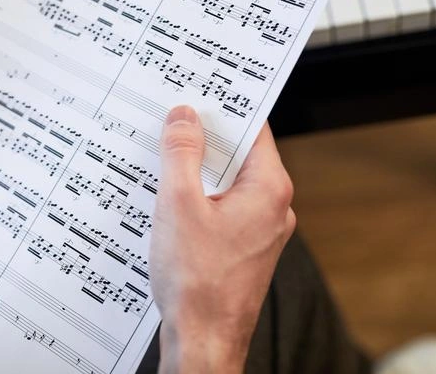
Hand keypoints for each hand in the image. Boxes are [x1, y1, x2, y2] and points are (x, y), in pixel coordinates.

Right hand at [150, 106, 294, 373]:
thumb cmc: (197, 283)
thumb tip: (184, 117)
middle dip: (203, 139)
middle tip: (171, 122)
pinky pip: (221, 208)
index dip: (224, 108)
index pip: (253, 130)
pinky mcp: (242, 249)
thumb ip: (180, 154)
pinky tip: (169, 201)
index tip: (199, 93)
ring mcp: (259, 230)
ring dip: (197, 171)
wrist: (203, 341)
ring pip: (227, 183)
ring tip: (163, 160)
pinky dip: (198, 198)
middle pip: (238, 155)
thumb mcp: (179, 204)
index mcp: (268, 190)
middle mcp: (272, 208)